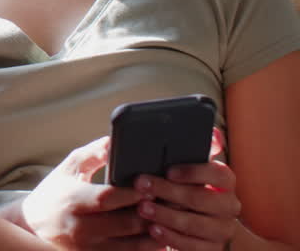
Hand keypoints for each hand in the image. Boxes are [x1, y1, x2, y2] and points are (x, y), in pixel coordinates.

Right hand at [22, 136, 163, 248]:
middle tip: (172, 203)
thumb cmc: (54, 194)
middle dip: (152, 214)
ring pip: (133, 246)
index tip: (152, 186)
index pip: (109, 197)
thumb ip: (92, 154)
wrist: (32, 226)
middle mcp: (80, 227)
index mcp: (73, 200)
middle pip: (126, 223)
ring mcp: (88, 248)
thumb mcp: (68, 169)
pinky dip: (146, 250)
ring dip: (155, 235)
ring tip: (170, 221)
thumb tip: (115, 140)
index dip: (134, 193)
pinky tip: (156, 238)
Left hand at [133, 128, 239, 250]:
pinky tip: (153, 229)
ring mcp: (222, 229)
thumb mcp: (186, 166)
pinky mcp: (212, 248)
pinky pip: (193, 246)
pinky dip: (171, 237)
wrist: (193, 223)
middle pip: (203, 199)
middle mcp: (228, 205)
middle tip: (142, 185)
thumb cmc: (183, 186)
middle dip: (169, 192)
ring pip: (197, 224)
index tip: (169, 170)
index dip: (194, 172)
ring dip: (167, 216)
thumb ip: (193, 149)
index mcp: (225, 181)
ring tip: (143, 208)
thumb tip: (211, 131)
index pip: (219, 174)